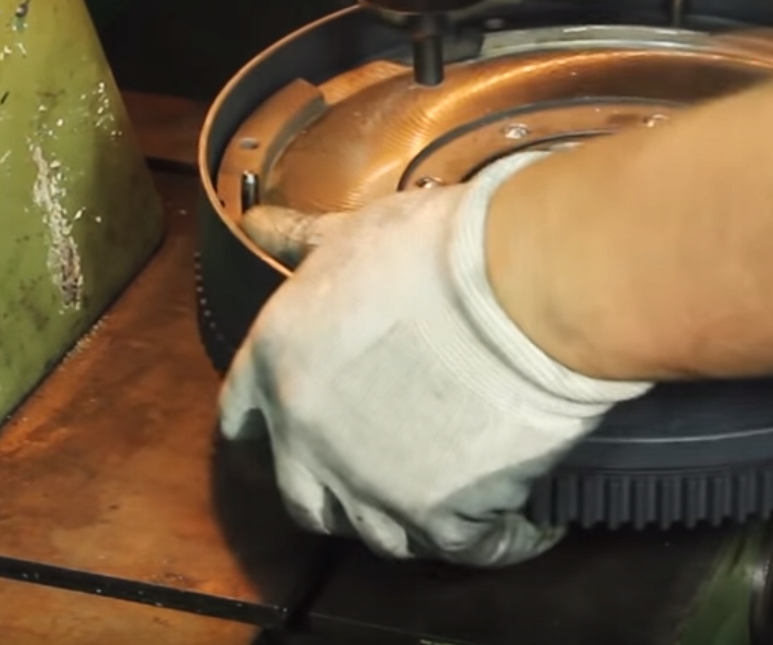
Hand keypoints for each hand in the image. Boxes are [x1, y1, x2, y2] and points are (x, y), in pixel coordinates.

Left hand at [217, 154, 650, 566]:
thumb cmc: (436, 246)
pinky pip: (470, 549)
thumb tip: (257, 224)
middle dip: (336, 491)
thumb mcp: (354, 232)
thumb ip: (302, 241)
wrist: (516, 285)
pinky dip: (504, 541)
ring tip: (451, 501)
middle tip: (384, 469)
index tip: (300, 428)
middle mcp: (308, 437)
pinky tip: (530, 525)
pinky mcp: (441, 514)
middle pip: (304, 496)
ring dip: (411, 522)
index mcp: (276, 364)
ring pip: (378, 535)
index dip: (272, 426)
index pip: (242, 417)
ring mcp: (371, 485)